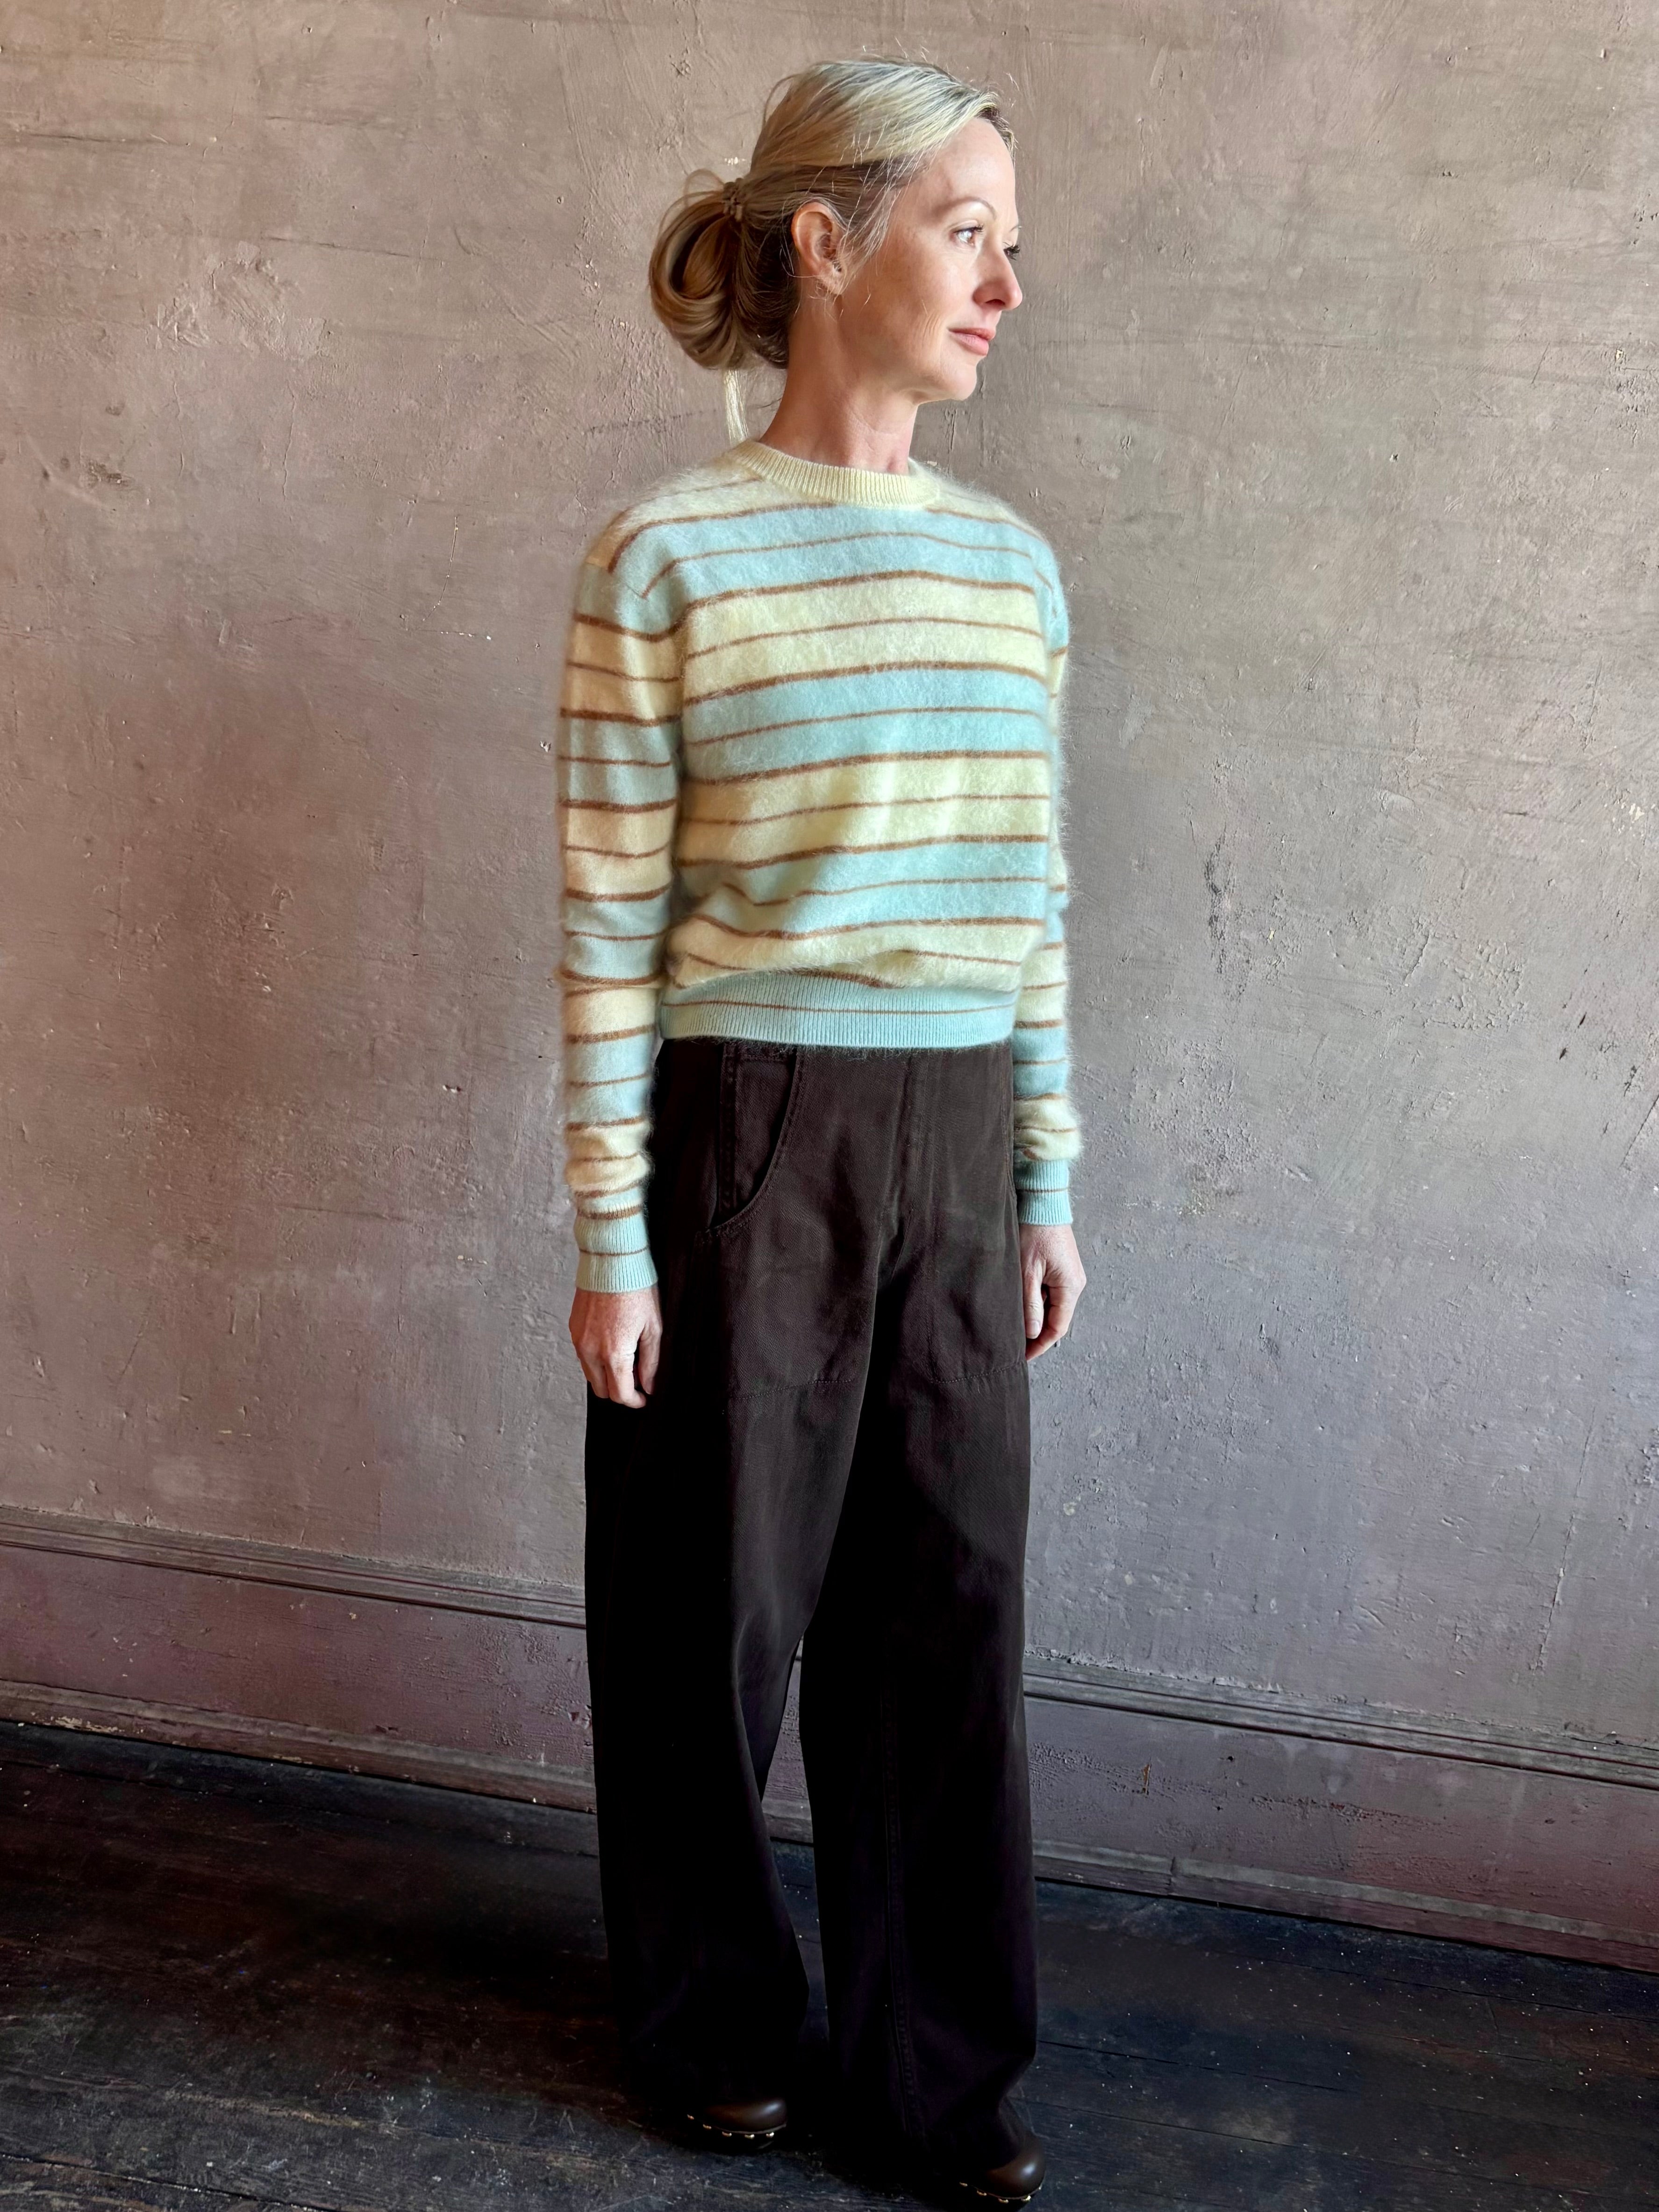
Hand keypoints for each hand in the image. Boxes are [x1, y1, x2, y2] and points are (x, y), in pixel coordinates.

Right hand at [569, 1286, 661, 1408]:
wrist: (612, 1261)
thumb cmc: (636, 1290)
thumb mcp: (653, 1327)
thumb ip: (651, 1362)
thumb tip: (648, 1386)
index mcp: (614, 1353)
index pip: (620, 1394)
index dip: (633, 1401)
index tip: (643, 1398)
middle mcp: (591, 1351)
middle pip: (602, 1390)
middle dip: (619, 1390)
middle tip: (636, 1375)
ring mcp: (579, 1341)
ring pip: (590, 1375)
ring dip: (606, 1375)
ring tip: (625, 1356)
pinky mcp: (573, 1330)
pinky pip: (583, 1356)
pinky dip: (596, 1359)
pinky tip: (611, 1343)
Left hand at [1020, 1224, 1085, 1360]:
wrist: (1042, 1202)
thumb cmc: (1033, 1232)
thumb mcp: (1027, 1271)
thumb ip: (1030, 1304)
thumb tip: (1033, 1333)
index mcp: (1070, 1286)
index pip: (1058, 1328)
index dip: (1040, 1345)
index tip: (1023, 1357)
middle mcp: (1075, 1283)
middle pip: (1056, 1319)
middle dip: (1036, 1334)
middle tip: (1014, 1345)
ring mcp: (1070, 1275)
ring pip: (1052, 1306)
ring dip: (1035, 1317)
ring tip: (1013, 1326)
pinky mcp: (1062, 1268)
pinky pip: (1051, 1293)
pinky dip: (1036, 1301)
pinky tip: (1020, 1304)